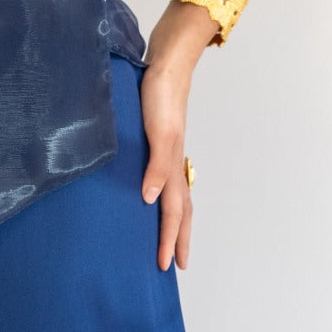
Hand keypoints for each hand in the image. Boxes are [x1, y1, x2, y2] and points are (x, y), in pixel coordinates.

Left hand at [138, 10, 206, 273]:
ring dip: (175, 220)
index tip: (166, 267)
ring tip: (169, 237)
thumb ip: (157, 165)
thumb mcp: (158, 132)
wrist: (166, 63)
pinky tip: (151, 193)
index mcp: (173, 166)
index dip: (170, 240)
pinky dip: (163, 193)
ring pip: (176, 195)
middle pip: (181, 210)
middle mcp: (172, 163)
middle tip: (175, 264)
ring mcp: (167, 152)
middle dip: (179, 238)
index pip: (174, 213)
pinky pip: (163, 177)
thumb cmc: (160, 96)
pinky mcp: (158, 140)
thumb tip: (151, 201)